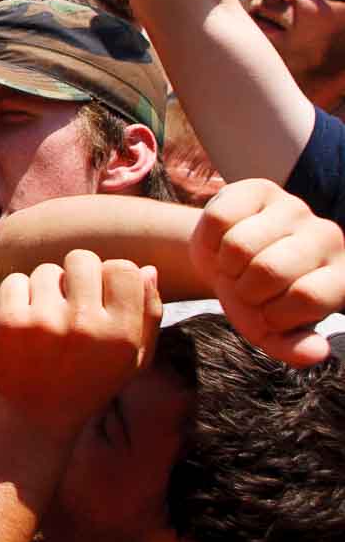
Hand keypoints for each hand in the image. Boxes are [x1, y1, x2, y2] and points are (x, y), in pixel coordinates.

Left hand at [0, 251, 161, 438]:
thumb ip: (148, 313)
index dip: (112, 277)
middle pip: (83, 259)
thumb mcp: (133, 358)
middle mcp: (85, 326)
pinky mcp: (9, 322)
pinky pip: (16, 280)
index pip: (124, 269)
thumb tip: (148, 268)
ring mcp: (44, 322)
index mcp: (121, 334)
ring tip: (51, 318)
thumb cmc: (92, 379)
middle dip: (79, 275)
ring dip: (48, 288)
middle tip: (74, 301)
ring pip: (47, 270)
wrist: (36, 412)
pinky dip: (20, 296)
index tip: (104, 296)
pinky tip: (28, 322)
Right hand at [191, 179, 344, 365]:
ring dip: (225, 267)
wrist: (228, 261)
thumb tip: (316, 353)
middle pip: (270, 269)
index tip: (266, 316)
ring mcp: (295, 209)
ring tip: (232, 269)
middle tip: (244, 291)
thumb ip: (292, 348)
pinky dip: (209, 241)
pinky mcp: (259, 189)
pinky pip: (219, 219)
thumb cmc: (258, 299)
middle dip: (243, 289)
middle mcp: (329, 237)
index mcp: (343, 277)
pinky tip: (220, 245)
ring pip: (240, 245)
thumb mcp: (272, 330)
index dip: (273, 314)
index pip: (307, 296)